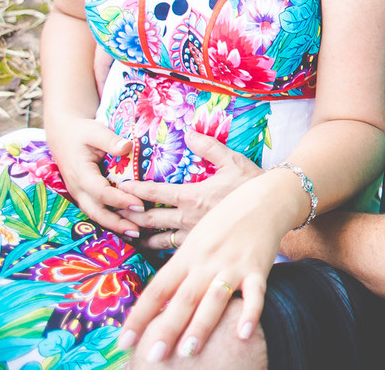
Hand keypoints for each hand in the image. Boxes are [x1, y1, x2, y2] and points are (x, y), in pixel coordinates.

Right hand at [48, 116, 143, 237]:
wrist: (62, 133)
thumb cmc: (81, 132)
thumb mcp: (95, 131)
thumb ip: (111, 140)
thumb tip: (127, 146)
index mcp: (81, 174)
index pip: (102, 193)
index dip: (120, 200)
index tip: (140, 205)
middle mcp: (78, 188)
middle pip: (96, 212)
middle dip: (117, 223)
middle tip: (138, 230)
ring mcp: (80, 193)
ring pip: (96, 214)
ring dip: (114, 225)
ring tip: (136, 233)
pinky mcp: (84, 194)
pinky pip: (97, 209)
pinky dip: (111, 219)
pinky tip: (127, 225)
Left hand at [117, 131, 263, 250]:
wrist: (275, 207)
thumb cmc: (254, 183)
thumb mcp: (232, 161)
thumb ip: (208, 147)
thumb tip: (188, 133)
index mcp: (191, 195)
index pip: (154, 192)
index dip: (133, 189)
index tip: (117, 186)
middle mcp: (188, 218)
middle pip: (148, 219)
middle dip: (127, 216)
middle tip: (110, 213)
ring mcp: (195, 236)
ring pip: (158, 241)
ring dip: (141, 238)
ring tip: (128, 236)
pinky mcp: (204, 249)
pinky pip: (176, 252)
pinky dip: (161, 252)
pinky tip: (155, 252)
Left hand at [118, 173, 295, 360]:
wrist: (264, 199)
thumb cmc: (226, 221)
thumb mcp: (195, 240)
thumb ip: (180, 270)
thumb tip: (157, 303)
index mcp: (187, 255)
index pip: (157, 289)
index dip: (139, 315)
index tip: (124, 341)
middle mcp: (206, 262)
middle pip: (183, 298)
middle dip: (167, 329)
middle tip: (153, 357)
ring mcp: (233, 265)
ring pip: (214, 298)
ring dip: (201, 325)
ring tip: (189, 351)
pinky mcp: (258, 267)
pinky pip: (255, 293)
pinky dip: (250, 313)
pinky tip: (243, 334)